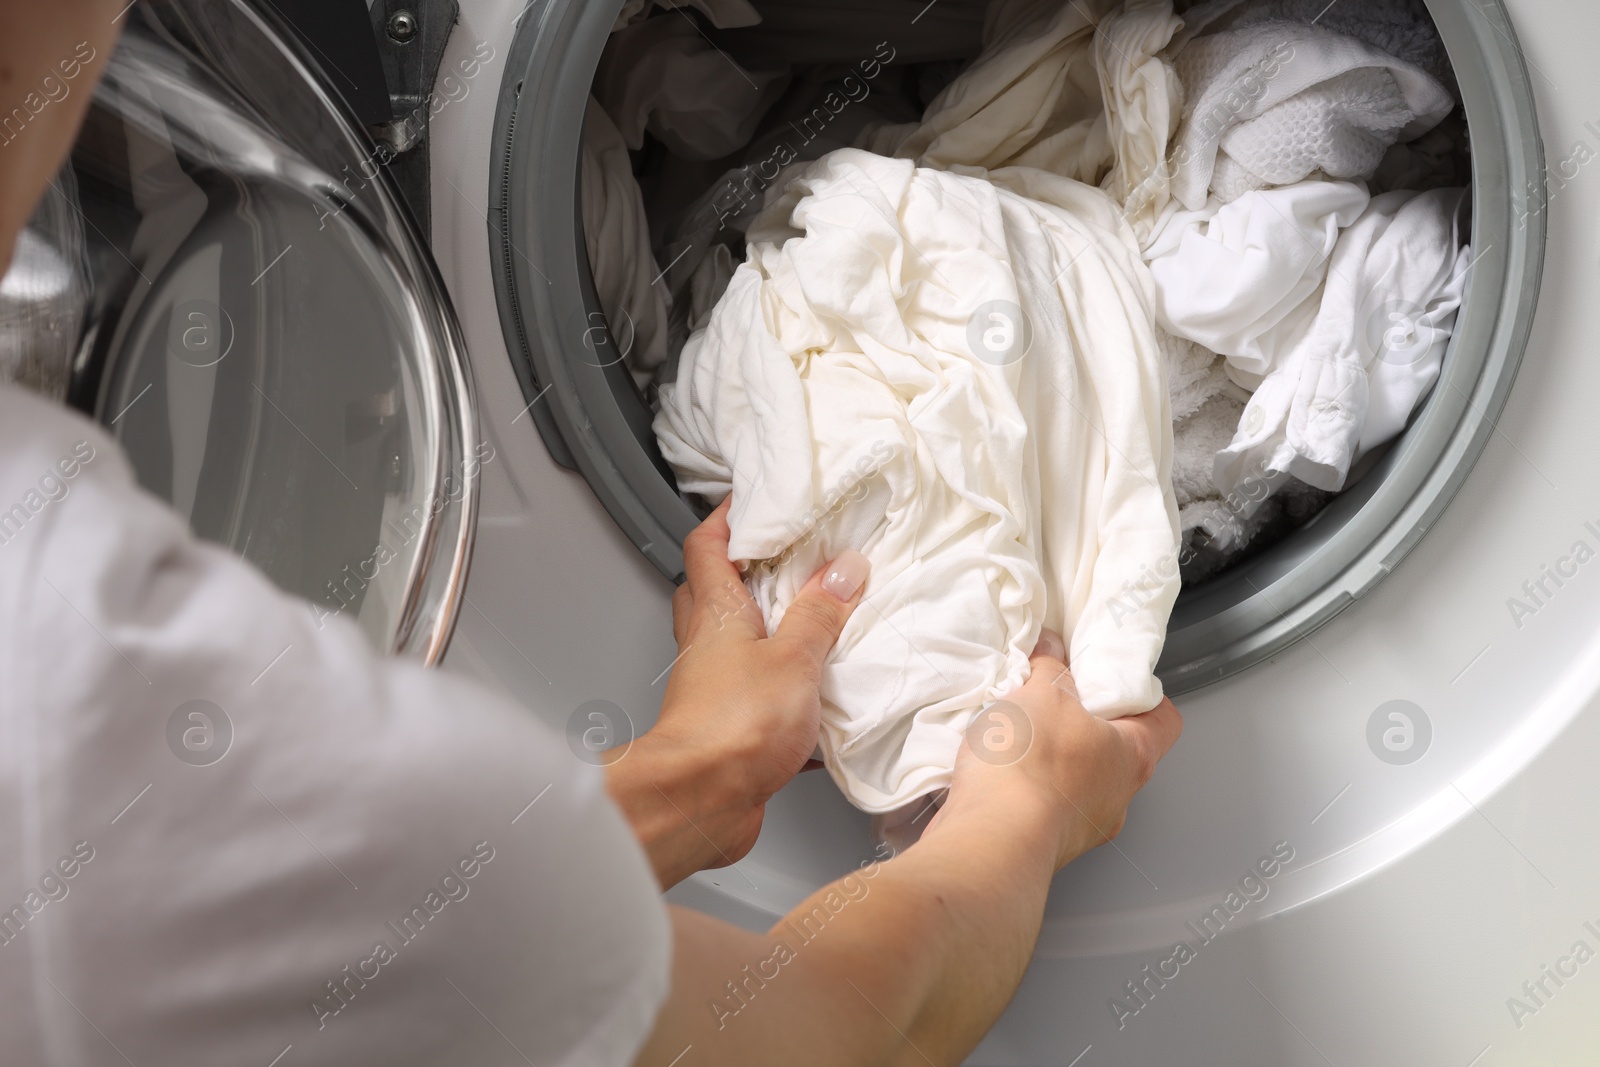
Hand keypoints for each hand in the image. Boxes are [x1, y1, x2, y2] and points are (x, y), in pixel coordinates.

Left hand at [606, 498, 868, 887]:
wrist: (701, 803)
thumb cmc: (732, 728)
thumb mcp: (793, 658)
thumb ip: (819, 613)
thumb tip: (843, 568)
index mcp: (715, 614)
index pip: (706, 546)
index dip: (727, 519)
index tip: (755, 502)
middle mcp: (706, 647)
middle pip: (713, 594)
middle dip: (746, 572)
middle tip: (790, 561)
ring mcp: (713, 689)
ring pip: (737, 647)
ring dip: (771, 634)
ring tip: (817, 627)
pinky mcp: (729, 730)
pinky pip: (758, 700)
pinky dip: (787, 696)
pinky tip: (822, 708)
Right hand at [926, 631, 1182, 869]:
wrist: (992, 838)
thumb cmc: (1031, 768)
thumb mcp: (1041, 693)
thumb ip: (1050, 667)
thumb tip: (1053, 650)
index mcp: (1134, 755)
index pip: (1164, 720)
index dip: (1143, 696)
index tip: (1115, 680)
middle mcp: (1118, 797)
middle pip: (1117, 752)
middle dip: (1086, 725)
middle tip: (1057, 702)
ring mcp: (1084, 828)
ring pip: (1078, 782)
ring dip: (1054, 760)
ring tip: (1020, 736)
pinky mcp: (1046, 845)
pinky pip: (1043, 806)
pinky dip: (1026, 788)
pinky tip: (1001, 771)